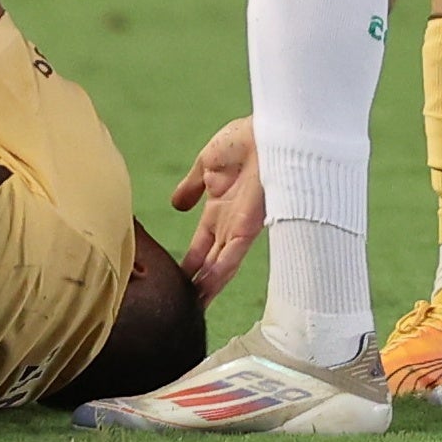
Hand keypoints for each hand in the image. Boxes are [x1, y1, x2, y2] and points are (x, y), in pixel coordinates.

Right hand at [169, 117, 264, 296]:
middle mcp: (230, 222)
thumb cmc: (242, 140)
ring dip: (207, 288)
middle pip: (210, 261)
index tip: (174, 283)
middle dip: (197, 285)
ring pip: (221, 266)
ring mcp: (239, 225)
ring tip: (192, 311)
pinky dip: (218, 273)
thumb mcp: (206, 165)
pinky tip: (205, 290)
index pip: (201, 245)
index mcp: (219, 209)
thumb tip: (176, 205)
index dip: (189, 264)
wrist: (266, 130)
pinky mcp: (249, 225)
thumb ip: (191, 187)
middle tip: (183, 309)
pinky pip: (232, 255)